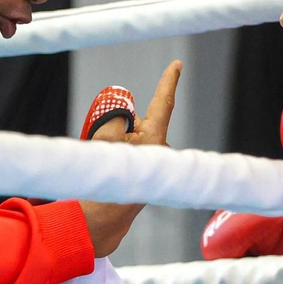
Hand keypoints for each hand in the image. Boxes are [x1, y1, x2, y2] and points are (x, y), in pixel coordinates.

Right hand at [79, 60, 182, 255]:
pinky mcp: (144, 167)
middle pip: (136, 121)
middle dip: (118, 125)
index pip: (163, 103)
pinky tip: (110, 168)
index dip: (168, 81)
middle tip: (104, 149)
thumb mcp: (104, 140)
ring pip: (129, 135)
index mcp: (155, 140)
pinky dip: (115, 150)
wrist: (104, 219)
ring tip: (107, 165)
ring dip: (114, 141)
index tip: (177, 64)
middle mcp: (159, 148)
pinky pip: (126, 148)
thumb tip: (123, 112)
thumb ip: (115, 116)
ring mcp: (152, 159)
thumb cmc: (106, 181)